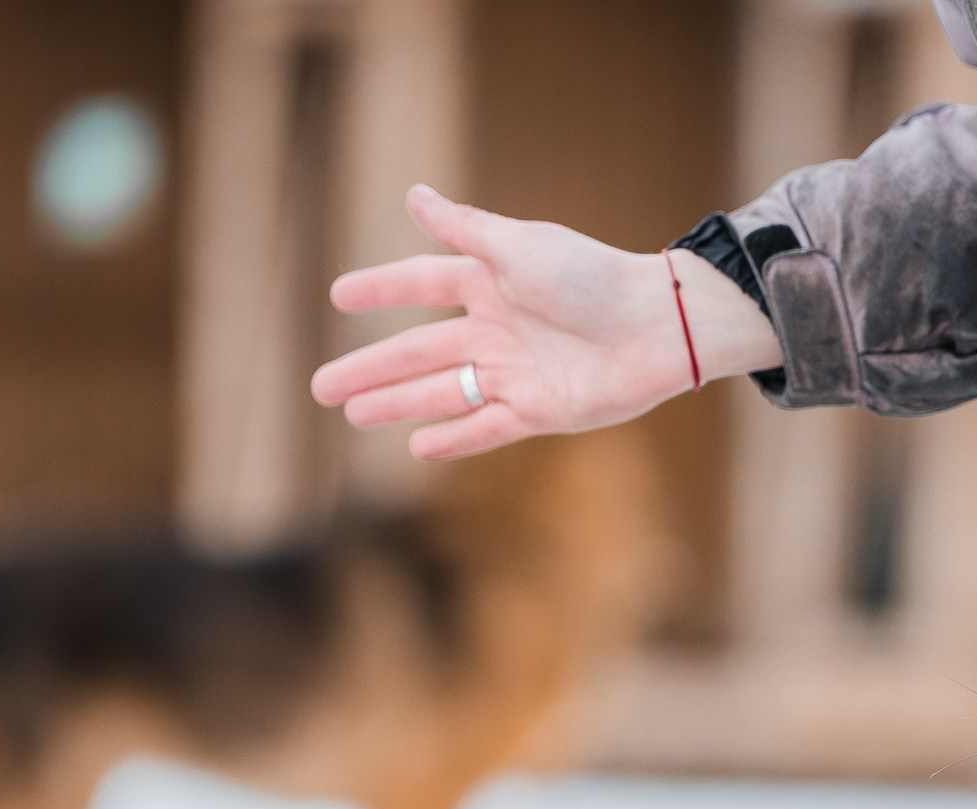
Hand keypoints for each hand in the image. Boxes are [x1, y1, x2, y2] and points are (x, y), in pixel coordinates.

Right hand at [309, 184, 785, 460]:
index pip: (420, 283)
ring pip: (441, 392)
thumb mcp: (520, 246)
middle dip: (368, 368)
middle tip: (320, 386)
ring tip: (352, 414)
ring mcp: (515, 372)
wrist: (656, 327)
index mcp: (490, 281)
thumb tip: (413, 194)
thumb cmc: (592, 277)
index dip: (380, 290)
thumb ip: (464, 229)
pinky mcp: (540, 411)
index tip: (337, 297)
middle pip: (417, 352)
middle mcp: (496, 329)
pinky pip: (486, 428)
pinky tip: (417, 446)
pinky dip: (453, 438)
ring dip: (396, 403)